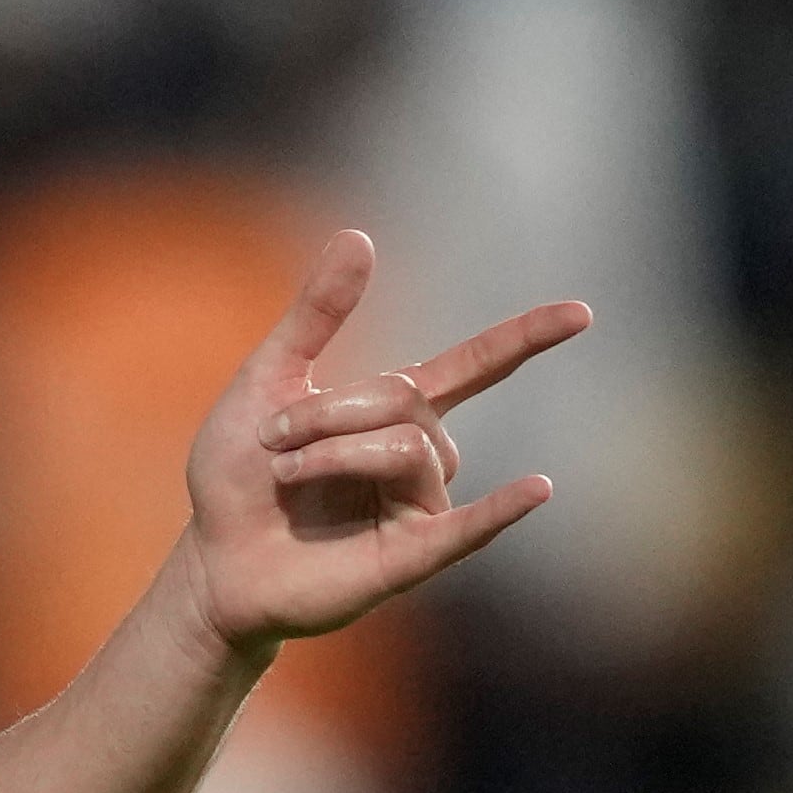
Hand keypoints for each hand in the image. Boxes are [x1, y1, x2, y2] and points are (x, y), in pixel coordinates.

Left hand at [179, 230, 588, 652]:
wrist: (212, 554)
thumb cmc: (236, 473)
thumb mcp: (269, 378)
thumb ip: (318, 312)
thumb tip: (360, 235)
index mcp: (390, 414)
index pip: (474, 368)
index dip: (523, 339)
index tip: (580, 313)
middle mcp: (417, 458)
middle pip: (407, 403)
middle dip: (331, 411)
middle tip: (273, 439)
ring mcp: (420, 508)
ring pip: (409, 451)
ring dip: (333, 452)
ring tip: (284, 474)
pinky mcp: (412, 557)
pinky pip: (467, 528)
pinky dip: (502, 510)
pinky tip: (537, 489)